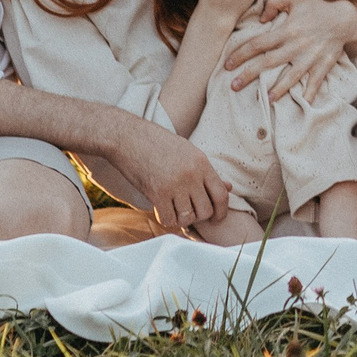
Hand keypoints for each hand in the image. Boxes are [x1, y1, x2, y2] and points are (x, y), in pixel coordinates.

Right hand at [112, 120, 229, 231]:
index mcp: (201, 162)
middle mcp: (191, 174)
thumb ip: (207, 172)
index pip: (222, 194)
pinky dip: (167, 219)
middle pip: (206, 210)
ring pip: (188, 217)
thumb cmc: (157, 143)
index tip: (216, 218)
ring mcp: (175, 184)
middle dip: (200, 216)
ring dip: (182, 219)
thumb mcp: (188, 151)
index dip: (222, 211)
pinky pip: (169, 219)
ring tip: (175, 211)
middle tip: (190, 212)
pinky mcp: (157, 193)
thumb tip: (229, 187)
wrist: (128, 137)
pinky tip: (162, 211)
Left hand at [223, 0, 356, 99]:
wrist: (345, 17)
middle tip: (233, 86)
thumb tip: (260, 19)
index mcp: (287, 30)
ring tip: (267, 100)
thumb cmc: (316, 6)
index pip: (258, 44)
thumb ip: (274, 2)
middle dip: (250, 75)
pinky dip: (310, 93)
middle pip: (269, 63)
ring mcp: (311, 57)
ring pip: (291, 76)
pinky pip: (316, 82)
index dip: (241, 54)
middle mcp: (296, 46)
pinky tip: (304, 104)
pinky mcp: (323, 65)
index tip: (227, 64)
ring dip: (278, 89)